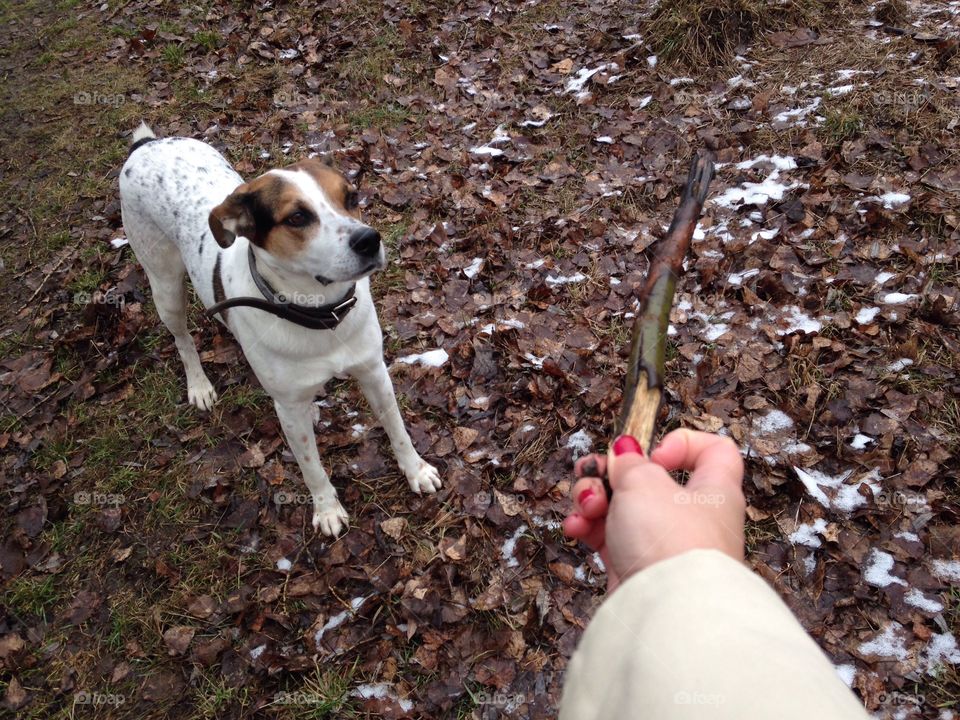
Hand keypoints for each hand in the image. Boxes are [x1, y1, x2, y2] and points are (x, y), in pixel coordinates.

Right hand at [562, 429, 745, 592]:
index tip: (654, 453)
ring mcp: (662, 544)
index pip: (714, 452)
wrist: (667, 612)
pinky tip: (577, 527)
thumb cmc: (671, 543)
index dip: (683, 443)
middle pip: (647, 479)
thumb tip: (624, 451)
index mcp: (713, 489)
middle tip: (597, 475)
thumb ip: (629, 461)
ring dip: (593, 498)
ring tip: (587, 506)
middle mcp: (692, 517)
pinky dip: (589, 528)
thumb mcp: (644, 481)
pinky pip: (607, 537)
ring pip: (621, 507)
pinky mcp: (636, 566)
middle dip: (612, 474)